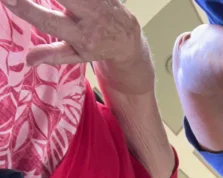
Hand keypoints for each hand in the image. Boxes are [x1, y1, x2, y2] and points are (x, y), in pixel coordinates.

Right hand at [0, 0, 142, 66]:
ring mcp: (97, 0)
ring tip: (53, 0)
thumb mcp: (77, 57)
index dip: (27, 9)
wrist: (128, 39)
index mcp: (80, 36)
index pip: (48, 22)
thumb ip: (52, 55)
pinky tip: (64, 0)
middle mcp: (89, 15)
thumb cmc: (95, 47)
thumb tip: (27, 59)